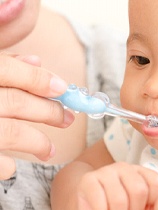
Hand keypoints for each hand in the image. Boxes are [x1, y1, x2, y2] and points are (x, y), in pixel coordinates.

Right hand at [0, 53, 74, 178]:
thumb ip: (4, 62)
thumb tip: (36, 60)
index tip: (63, 88)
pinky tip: (12, 167)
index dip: (40, 79)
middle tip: (68, 119)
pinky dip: (3, 165)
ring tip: (51, 151)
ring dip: (38, 142)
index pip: (8, 70)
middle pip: (16, 103)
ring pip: (10, 132)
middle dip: (49, 112)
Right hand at [77, 162, 157, 209]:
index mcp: (139, 172)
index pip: (157, 183)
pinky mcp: (89, 180)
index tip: (143, 207)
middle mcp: (124, 167)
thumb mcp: (139, 204)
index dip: (152, 202)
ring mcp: (105, 171)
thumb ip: (152, 202)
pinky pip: (101, 204)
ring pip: (120, 199)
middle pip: (139, 190)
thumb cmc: (117, 206)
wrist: (87, 199)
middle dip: (134, 209)